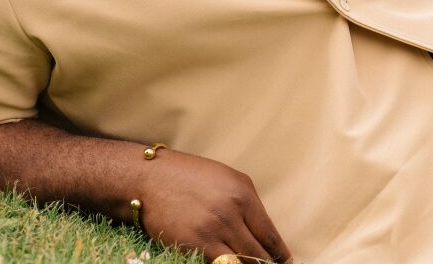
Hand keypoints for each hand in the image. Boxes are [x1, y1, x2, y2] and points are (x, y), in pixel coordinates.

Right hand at [133, 149, 292, 263]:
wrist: (149, 178)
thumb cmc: (188, 176)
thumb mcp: (226, 179)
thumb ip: (247, 205)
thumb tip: (264, 235)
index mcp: (244, 193)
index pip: (270, 235)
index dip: (279, 255)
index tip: (284, 262)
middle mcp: (232, 212)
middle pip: (259, 254)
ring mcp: (213, 230)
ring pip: (241, 263)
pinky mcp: (195, 245)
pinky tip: (228, 262)